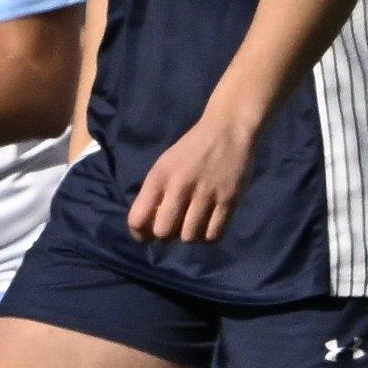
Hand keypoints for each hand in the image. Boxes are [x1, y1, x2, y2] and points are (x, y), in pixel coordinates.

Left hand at [127, 108, 259, 242]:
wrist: (228, 130)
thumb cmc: (192, 149)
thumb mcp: (165, 165)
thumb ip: (155, 193)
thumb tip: (151, 227)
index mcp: (159, 177)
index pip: (138, 218)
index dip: (140, 234)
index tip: (147, 235)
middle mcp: (180, 186)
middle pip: (164, 232)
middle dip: (167, 236)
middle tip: (175, 227)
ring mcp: (207, 194)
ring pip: (190, 236)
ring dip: (190, 236)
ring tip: (194, 225)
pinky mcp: (230, 199)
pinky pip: (214, 234)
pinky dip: (209, 237)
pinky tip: (209, 226)